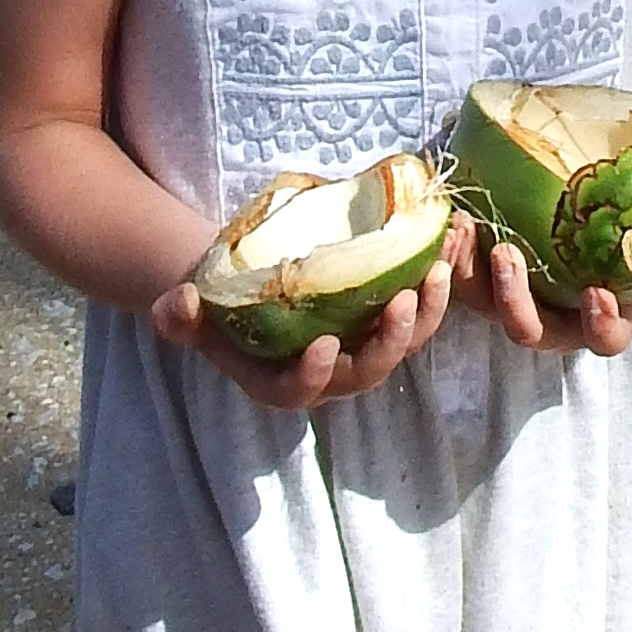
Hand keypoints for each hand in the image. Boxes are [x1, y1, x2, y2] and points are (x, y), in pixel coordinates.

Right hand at [151, 256, 453, 409]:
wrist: (245, 286)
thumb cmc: (218, 307)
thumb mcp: (190, 311)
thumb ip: (182, 316)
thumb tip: (180, 304)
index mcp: (282, 381)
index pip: (300, 391)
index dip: (313, 374)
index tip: (322, 345)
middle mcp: (330, 372)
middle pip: (368, 370)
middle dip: (391, 341)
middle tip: (404, 302)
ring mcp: (363, 345)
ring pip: (405, 341)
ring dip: (430, 310)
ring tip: (440, 269)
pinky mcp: (386, 317)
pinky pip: (420, 305)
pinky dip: (437, 276)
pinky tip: (451, 241)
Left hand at [450, 216, 631, 361]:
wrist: (613, 197)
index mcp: (606, 313)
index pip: (604, 339)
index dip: (600, 325)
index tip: (598, 293)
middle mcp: (558, 313)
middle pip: (530, 331)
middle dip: (514, 301)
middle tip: (507, 255)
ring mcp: (519, 294)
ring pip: (485, 307)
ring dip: (470, 278)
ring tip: (464, 228)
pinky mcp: (488, 269)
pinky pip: (462, 275)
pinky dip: (453, 253)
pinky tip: (451, 214)